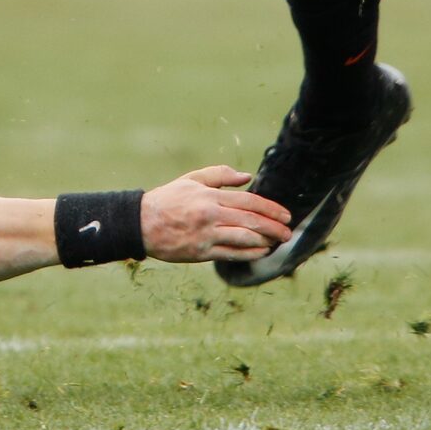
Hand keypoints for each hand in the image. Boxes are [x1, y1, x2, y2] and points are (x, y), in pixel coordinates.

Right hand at [141, 167, 291, 262]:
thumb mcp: (192, 180)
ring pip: (244, 238)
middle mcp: (210, 215)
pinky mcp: (202, 252)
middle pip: (250, 221)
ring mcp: (206, 235)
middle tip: (288, 231)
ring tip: (277, 241)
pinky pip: (232, 254)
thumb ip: (220, 175)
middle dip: (273, 226)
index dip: (270, 208)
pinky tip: (261, 251)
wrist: (142, 223)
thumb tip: (247, 177)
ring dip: (265, 240)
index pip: (247, 201)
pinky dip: (250, 253)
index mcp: (209, 195)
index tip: (285, 214)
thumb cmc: (168, 199)